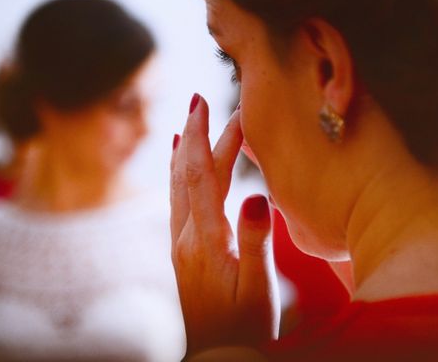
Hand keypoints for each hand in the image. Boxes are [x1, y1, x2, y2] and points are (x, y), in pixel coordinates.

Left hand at [170, 94, 278, 355]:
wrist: (218, 358)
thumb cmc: (245, 326)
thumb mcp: (259, 287)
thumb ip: (257, 241)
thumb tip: (258, 195)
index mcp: (206, 241)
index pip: (203, 176)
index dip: (206, 137)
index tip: (205, 103)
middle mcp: (186, 238)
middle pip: (191, 174)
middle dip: (201, 135)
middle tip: (208, 100)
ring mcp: (181, 245)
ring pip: (180, 186)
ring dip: (187, 151)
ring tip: (190, 123)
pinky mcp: (184, 252)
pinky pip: (178, 202)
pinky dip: (181, 176)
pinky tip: (184, 170)